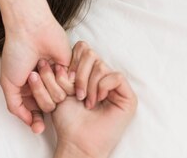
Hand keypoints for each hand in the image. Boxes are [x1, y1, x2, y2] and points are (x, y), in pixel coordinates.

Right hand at [0, 15, 70, 125]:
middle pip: (48, 108)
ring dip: (49, 82)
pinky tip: (56, 65)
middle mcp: (43, 86)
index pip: (35, 114)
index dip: (37, 122)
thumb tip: (30, 123)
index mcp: (28, 90)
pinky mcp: (71, 71)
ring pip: (60, 99)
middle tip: (32, 74)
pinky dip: (62, 77)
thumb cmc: (17, 53)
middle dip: (40, 92)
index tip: (38, 127)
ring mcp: (57, 79)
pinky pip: (73, 88)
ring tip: (42, 64)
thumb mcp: (8, 83)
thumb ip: (15, 107)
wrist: (32, 32)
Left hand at [28, 42, 136, 157]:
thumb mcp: (59, 87)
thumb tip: (63, 55)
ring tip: (85, 100)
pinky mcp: (127, 96)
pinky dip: (102, 87)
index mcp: (86, 71)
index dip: (72, 60)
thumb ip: (63, 68)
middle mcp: (101, 76)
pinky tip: (96, 100)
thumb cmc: (67, 117)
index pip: (82, 48)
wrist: (76, 139)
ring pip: (101, 65)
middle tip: (75, 92)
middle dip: (79, 72)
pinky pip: (116, 77)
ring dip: (88, 84)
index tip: (65, 78)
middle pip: (91, 53)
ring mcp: (115, 86)